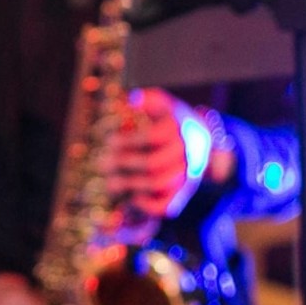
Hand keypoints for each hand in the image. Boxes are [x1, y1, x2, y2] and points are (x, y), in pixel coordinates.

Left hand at [100, 89, 191, 222]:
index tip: (110, 140)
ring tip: (109, 182)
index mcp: (180, 130)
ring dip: (130, 184)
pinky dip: (149, 206)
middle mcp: (186, 154)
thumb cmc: (174, 120)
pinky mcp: (184, 192)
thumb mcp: (166, 104)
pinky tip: (132, 198)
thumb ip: (151, 98)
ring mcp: (186, 175)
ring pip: (158, 184)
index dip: (128, 140)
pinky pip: (168, 206)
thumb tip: (131, 99)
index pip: (153, 137)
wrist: (202, 141)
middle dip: (123, 163)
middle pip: (153, 163)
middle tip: (102, 163)